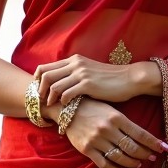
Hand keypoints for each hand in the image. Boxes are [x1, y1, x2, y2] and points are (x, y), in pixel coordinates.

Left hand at [36, 55, 160, 107]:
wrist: (129, 78)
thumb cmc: (110, 79)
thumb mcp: (89, 71)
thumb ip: (75, 75)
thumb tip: (61, 85)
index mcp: (74, 60)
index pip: (45, 67)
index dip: (37, 81)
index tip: (39, 92)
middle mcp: (75, 64)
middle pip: (45, 75)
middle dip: (40, 90)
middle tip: (41, 101)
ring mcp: (81, 74)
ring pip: (54, 85)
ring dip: (49, 98)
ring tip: (51, 106)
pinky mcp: (87, 84)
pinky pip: (66, 94)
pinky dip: (62, 102)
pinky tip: (65, 107)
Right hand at [61, 98, 167, 167]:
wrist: (66, 109)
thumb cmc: (92, 107)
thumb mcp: (110, 109)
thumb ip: (124, 122)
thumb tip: (142, 136)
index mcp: (116, 117)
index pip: (140, 133)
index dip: (153, 143)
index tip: (164, 148)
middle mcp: (108, 129)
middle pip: (132, 147)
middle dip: (145, 154)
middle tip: (153, 158)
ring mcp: (97, 140)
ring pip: (120, 157)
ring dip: (132, 163)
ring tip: (139, 164)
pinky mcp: (87, 149)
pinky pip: (104, 164)